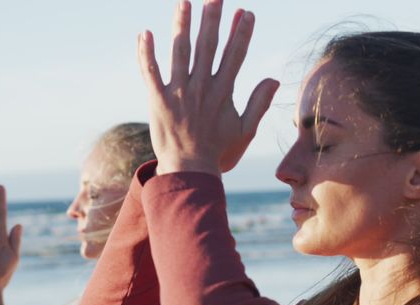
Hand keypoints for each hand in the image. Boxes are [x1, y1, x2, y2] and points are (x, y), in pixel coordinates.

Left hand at [138, 0, 278, 175]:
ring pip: (180, 52)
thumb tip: (273, 78)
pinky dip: (146, 54)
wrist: (190, 172)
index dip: (241, 32)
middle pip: (208, 46)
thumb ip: (259, 102)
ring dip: (182, 25)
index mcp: (223, 93)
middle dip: (213, 19)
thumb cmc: (219, 152)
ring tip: (185, 2)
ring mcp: (179, 93)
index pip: (235, 55)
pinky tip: (145, 33)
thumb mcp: (245, 130)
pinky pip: (150, 72)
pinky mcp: (158, 100)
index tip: (245, 13)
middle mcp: (201, 88)